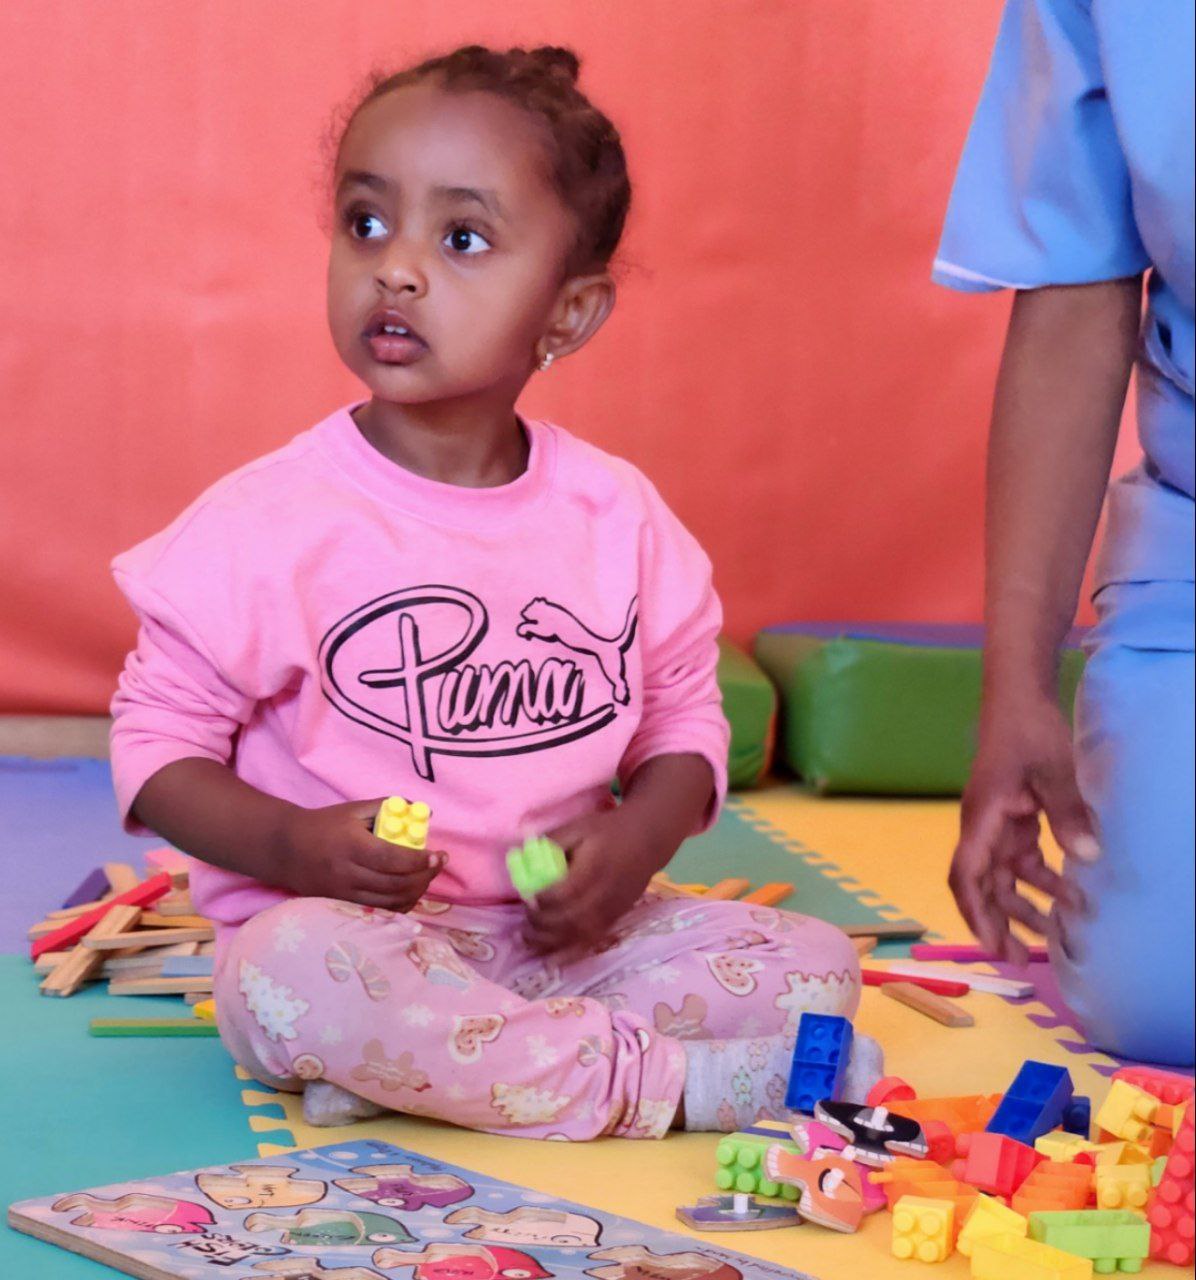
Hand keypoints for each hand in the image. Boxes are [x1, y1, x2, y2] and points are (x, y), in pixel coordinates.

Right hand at [277, 797, 445, 910]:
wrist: (286, 849)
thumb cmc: (325, 825)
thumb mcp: (354, 810)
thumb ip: (386, 808)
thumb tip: (421, 809)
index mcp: (351, 845)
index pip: (391, 858)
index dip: (418, 860)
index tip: (437, 855)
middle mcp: (347, 873)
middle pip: (394, 884)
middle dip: (424, 876)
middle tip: (438, 864)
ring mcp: (343, 893)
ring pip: (389, 901)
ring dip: (415, 891)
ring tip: (427, 875)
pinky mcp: (341, 905)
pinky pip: (378, 911)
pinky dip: (400, 904)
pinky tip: (410, 891)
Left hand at [521, 806, 663, 957]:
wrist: (647, 840)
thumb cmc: (608, 831)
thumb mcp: (578, 827)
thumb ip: (551, 842)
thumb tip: (522, 857)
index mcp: (594, 868)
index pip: (566, 892)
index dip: (543, 900)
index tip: (528, 898)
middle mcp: (604, 893)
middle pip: (571, 918)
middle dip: (542, 925)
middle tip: (523, 923)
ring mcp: (612, 909)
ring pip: (580, 934)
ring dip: (551, 943)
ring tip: (528, 943)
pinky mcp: (615, 919)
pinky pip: (592, 941)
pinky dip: (571, 954)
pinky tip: (553, 961)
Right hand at [949, 693, 1097, 963]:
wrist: (1017, 699)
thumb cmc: (1027, 731)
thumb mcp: (1052, 770)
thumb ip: (1067, 814)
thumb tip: (1087, 858)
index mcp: (981, 818)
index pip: (967, 874)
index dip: (976, 912)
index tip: (991, 944)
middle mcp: (981, 827)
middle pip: (981, 885)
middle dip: (997, 924)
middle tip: (1018, 960)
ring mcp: (996, 825)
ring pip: (1003, 877)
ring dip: (1023, 907)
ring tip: (1052, 935)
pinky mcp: (1013, 819)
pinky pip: (1021, 860)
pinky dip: (1041, 881)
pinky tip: (1068, 895)